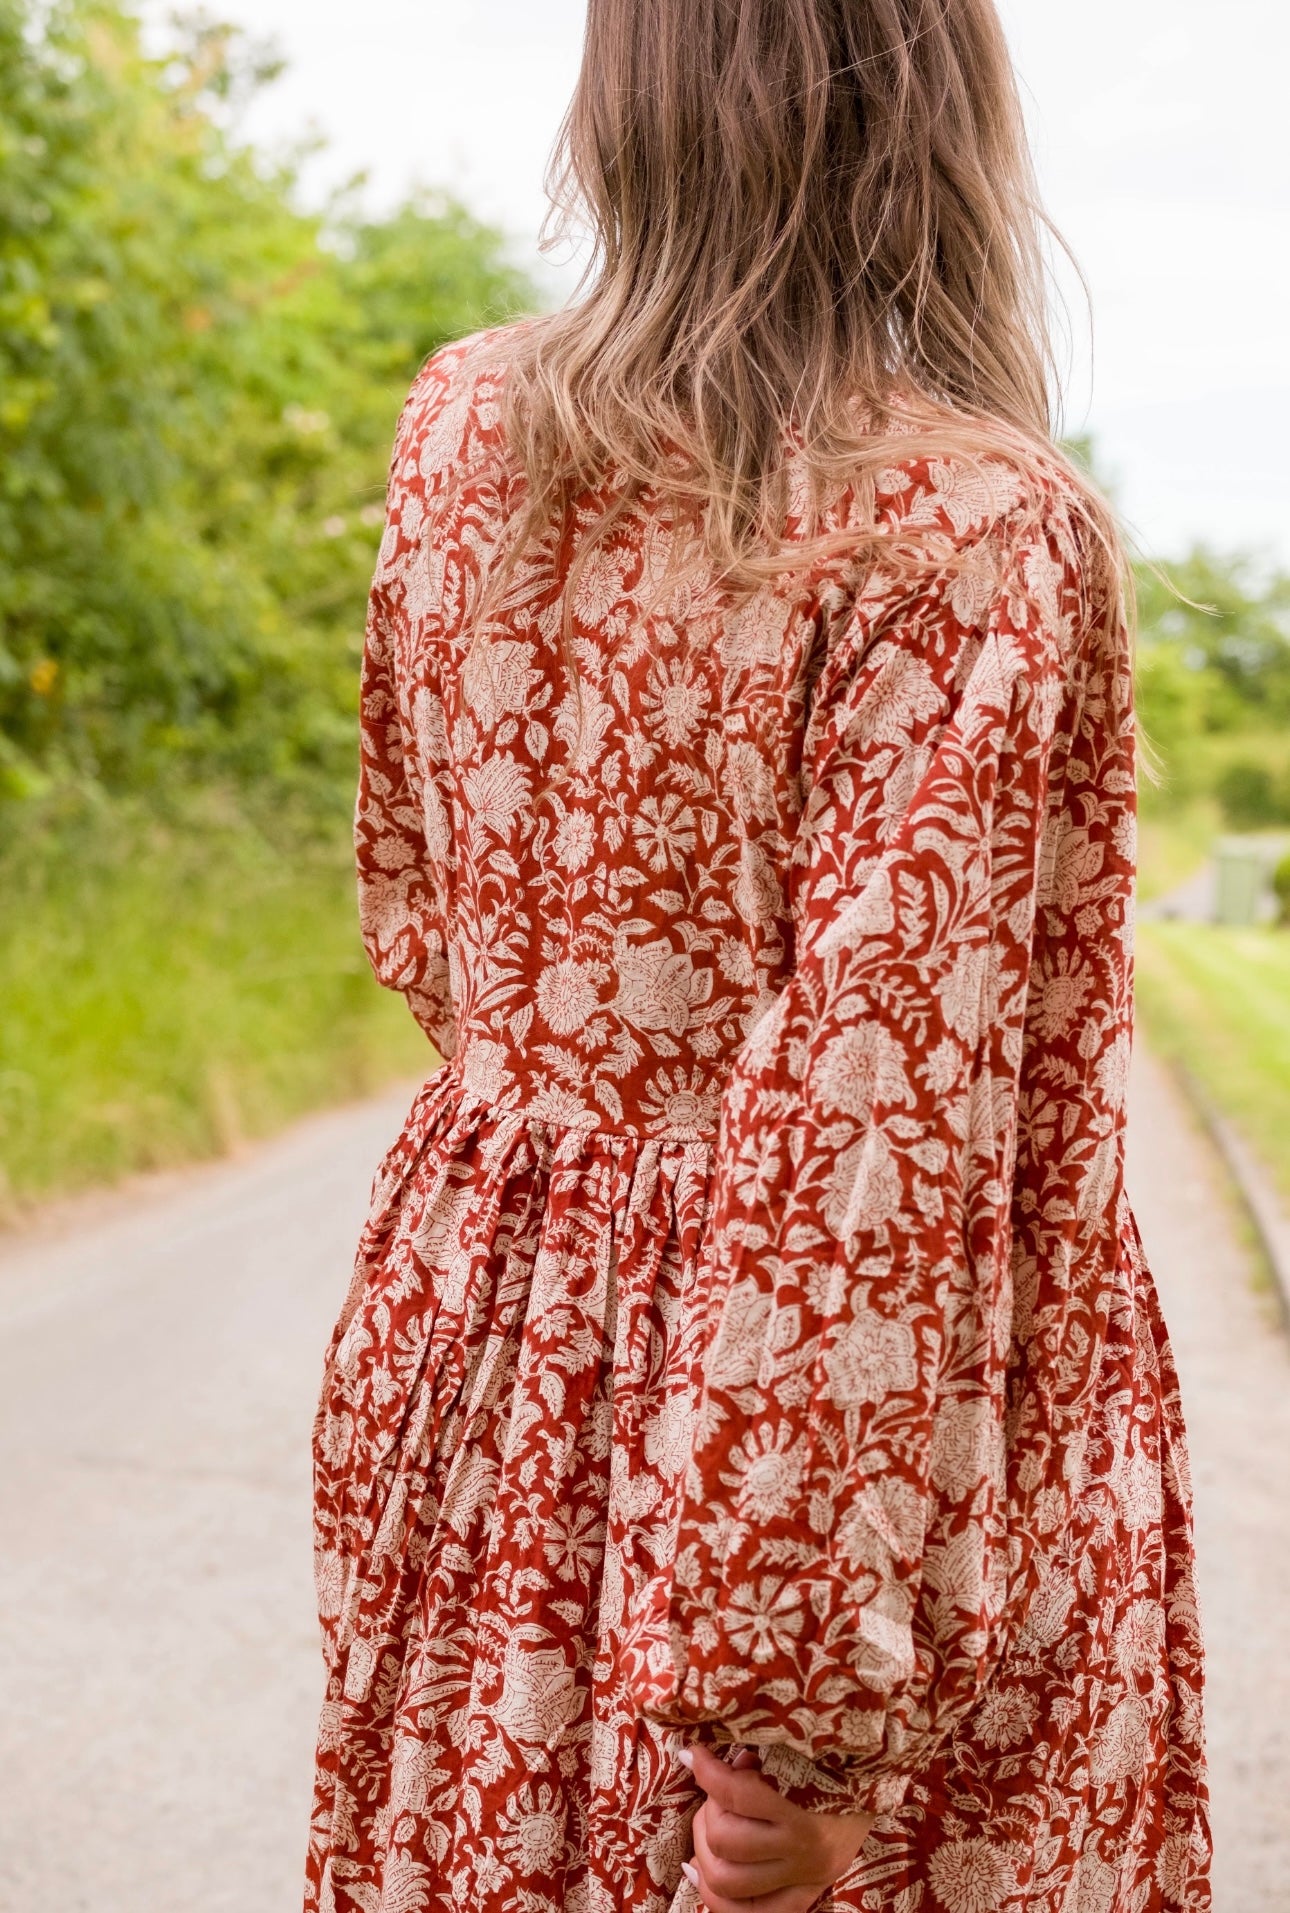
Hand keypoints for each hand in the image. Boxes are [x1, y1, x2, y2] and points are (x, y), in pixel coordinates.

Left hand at [678, 1743, 873, 1911]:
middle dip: (709, 1811)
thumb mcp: (809, 1757)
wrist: (881, 1795)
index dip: (708, 1772)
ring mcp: (801, 1882)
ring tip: (711, 1824)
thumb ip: (766, 1760)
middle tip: (717, 1791)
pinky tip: (696, 1870)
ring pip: (727, 1881)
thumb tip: (716, 1761)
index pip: (740, 1796)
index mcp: (811, 1811)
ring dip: (705, 1849)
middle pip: (727, 1841)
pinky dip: (712, 1896)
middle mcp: (805, 1854)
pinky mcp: (801, 1898)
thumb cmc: (842, 1766)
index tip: (693, 1754)